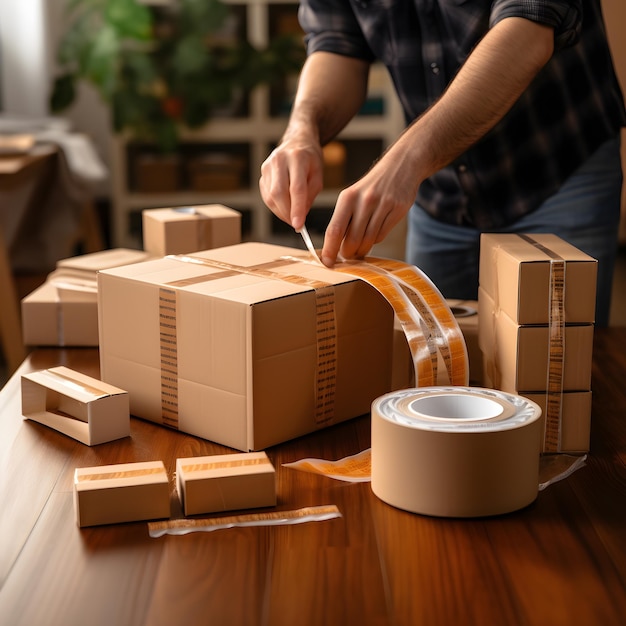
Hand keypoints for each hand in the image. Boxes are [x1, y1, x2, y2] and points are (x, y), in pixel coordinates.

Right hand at [259, 132, 323, 232]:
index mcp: (297, 158)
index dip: (297, 209)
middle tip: (296, 224)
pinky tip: (284, 208)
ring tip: (292, 217)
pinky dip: (275, 207)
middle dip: (287, 213)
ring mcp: (268, 165)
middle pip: (279, 193)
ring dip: (281, 212)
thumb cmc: (310, 159)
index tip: (299, 226)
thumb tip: (300, 215)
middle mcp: (279, 159)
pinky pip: (266, 195)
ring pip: (270, 196)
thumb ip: (310, 195)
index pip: (296, 188)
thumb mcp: (318, 174)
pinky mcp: (262, 172)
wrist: (297, 141)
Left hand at [321, 146, 419, 266]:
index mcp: (348, 197)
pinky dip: (375, 240)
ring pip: (368, 241)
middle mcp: (364, 201)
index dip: (329, 250)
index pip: (335, 230)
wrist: (401, 166)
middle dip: (348, 253)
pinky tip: (373, 235)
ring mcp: (383, 205)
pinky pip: (382, 235)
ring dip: (362, 250)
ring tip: (359, 250)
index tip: (327, 262)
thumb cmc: (371, 186)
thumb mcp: (352, 196)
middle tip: (347, 256)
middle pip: (352, 240)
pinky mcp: (398, 210)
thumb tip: (334, 247)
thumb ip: (344, 219)